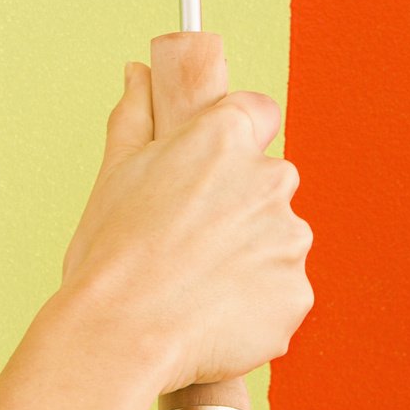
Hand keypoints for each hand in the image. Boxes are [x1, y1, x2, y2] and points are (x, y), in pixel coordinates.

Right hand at [61, 61, 312, 395]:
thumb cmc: (111, 256)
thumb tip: (138, 74)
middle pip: (267, 182)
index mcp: (223, 139)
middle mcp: (269, 180)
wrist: (122, 335)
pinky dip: (256, 302)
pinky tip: (214, 313)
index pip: (258, 113)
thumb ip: (136, 114)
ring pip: (276, 239)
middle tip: (188, 240)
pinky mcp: (298, 293)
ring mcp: (289, 238)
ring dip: (249, 256)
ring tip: (196, 284)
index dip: (235, 139)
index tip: (212, 166)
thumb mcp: (114, 173)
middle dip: (237, 206)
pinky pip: (281, 291)